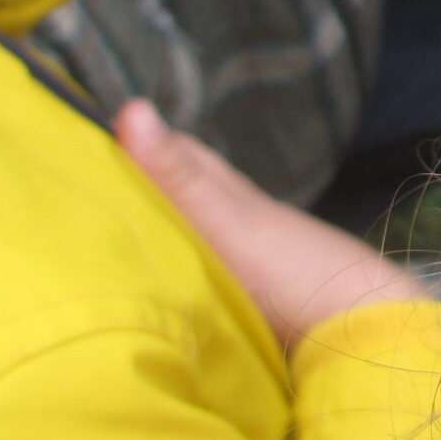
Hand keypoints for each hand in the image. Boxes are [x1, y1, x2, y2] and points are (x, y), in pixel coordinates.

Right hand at [114, 101, 422, 349]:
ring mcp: (247, 261)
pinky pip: (201, 282)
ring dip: (157, 242)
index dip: (134, 147)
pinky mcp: (250, 303)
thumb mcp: (224, 219)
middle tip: (87, 205)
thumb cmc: (290, 268)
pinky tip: (157, 298)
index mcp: (229, 192)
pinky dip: (176, 281)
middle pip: (184, 196)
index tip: (83, 151)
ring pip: (191, 239)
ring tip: (106, 254)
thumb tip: (131, 109)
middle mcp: (238, 221)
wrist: (357, 330)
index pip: (178, 152)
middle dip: (140, 195)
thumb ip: (179, 176)